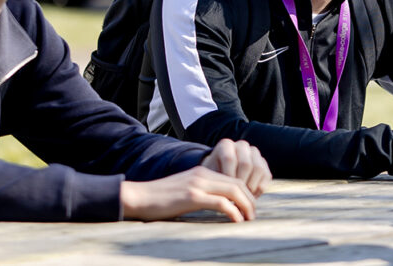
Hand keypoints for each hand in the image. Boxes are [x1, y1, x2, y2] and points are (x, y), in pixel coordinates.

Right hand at [120, 166, 255, 221]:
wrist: (139, 196)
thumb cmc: (160, 199)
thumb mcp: (184, 191)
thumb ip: (201, 193)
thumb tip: (219, 206)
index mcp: (202, 172)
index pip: (233, 179)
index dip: (246, 193)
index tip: (249, 208)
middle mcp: (202, 174)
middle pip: (237, 183)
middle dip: (250, 200)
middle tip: (253, 215)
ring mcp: (198, 184)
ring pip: (233, 191)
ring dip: (245, 206)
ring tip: (248, 219)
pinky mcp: (192, 196)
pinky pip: (221, 203)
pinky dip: (233, 212)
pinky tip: (236, 221)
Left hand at [201, 138, 271, 196]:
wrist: (221, 175)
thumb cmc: (213, 177)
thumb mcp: (209, 176)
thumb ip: (215, 181)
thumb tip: (223, 198)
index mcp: (226, 145)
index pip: (230, 159)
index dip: (228, 178)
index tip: (224, 192)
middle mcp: (241, 145)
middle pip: (246, 164)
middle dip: (241, 184)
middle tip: (235, 198)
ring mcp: (254, 153)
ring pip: (258, 169)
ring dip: (251, 187)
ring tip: (243, 199)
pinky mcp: (264, 163)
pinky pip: (266, 175)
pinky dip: (260, 189)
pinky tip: (250, 197)